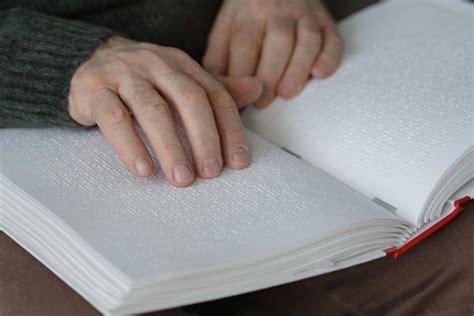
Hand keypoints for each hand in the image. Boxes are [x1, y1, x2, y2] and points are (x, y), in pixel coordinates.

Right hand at [68, 37, 261, 186]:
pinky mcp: (94, 90)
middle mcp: (157, 64)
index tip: (238, 162)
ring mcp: (124, 75)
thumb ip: (216, 90)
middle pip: (188, 99)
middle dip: (204, 139)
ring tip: (181, 179)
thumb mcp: (181, 82)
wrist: (91, 60)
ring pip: (152, 110)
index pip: (215, 95)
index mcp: (183, 65)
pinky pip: (114, 118)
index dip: (230, 129)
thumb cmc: (144, 80)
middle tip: (211, 173)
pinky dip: (130, 145)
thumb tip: (259, 90)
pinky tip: (143, 169)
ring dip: (171, 147)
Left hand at [203, 0, 342, 106]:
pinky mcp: (326, 22)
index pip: (246, 43)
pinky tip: (320, 74)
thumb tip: (218, 90)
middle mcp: (278, 10)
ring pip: (306, 40)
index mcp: (249, 13)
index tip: (241, 98)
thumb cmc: (246, 19)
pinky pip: (332, 38)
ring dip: (298, 68)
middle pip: (277, 41)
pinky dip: (329, 57)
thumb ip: (217, 58)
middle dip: (270, 74)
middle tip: (263, 102)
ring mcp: (305, 14)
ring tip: (287, 94)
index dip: (243, 72)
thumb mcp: (225, 30)